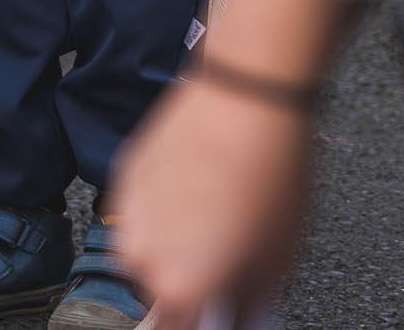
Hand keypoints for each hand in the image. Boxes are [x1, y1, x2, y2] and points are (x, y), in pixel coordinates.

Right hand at [111, 76, 314, 329]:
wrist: (245, 97)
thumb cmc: (269, 173)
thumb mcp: (279, 258)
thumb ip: (251, 299)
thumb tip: (240, 312)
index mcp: (180, 288)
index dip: (204, 321)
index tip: (220, 311)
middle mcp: (142, 257)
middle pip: (163, 291)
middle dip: (193, 281)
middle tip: (229, 256)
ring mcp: (128, 214)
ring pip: (148, 250)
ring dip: (174, 244)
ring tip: (215, 215)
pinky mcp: (124, 176)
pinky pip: (142, 210)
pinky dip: (165, 208)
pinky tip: (200, 187)